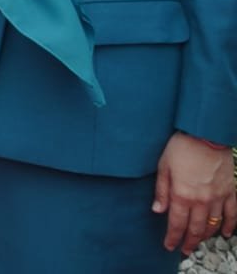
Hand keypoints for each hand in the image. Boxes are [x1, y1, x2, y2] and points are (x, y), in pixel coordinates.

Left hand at [154, 132, 236, 254]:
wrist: (206, 135)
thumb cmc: (181, 148)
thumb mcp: (163, 167)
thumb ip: (162, 191)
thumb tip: (157, 210)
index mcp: (182, 195)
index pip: (176, 224)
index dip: (173, 237)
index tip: (169, 246)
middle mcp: (201, 201)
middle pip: (196, 229)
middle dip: (189, 242)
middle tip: (184, 249)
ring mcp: (218, 198)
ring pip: (213, 225)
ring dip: (206, 236)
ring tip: (199, 242)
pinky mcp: (230, 191)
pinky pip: (232, 214)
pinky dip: (230, 226)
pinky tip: (225, 234)